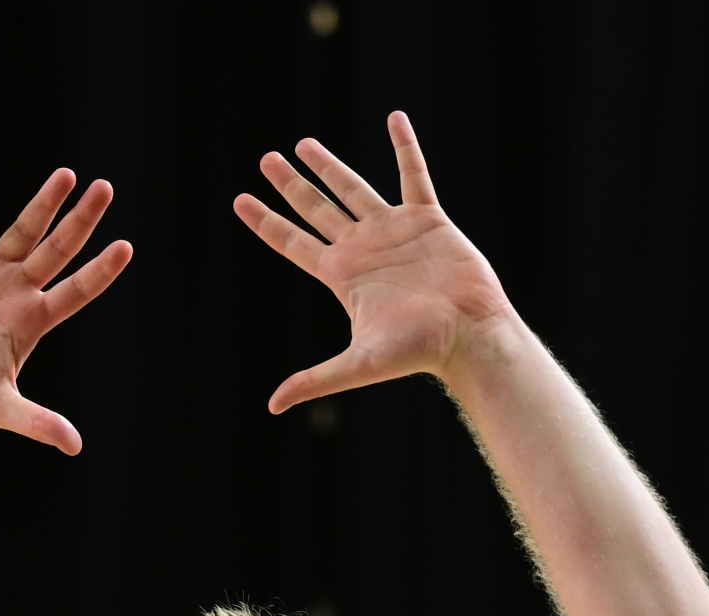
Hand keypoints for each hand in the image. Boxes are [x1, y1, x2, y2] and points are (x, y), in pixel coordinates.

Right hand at [0, 161, 132, 455]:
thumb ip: (36, 421)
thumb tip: (74, 446)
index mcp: (33, 321)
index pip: (77, 290)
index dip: (101, 271)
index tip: (126, 247)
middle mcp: (16, 292)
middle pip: (58, 250)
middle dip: (81, 221)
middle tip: (106, 188)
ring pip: (21, 231)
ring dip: (42, 204)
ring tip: (66, 174)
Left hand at [233, 111, 514, 412]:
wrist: (469, 334)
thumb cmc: (418, 350)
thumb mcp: (359, 364)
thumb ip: (316, 379)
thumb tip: (273, 405)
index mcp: (341, 274)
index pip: (292, 243)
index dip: (265, 222)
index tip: (239, 201)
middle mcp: (362, 248)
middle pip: (315, 209)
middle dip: (290, 184)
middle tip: (266, 160)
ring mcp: (393, 230)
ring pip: (353, 188)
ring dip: (329, 166)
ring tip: (303, 144)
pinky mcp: (427, 219)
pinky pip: (413, 175)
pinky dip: (404, 146)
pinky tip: (394, 118)